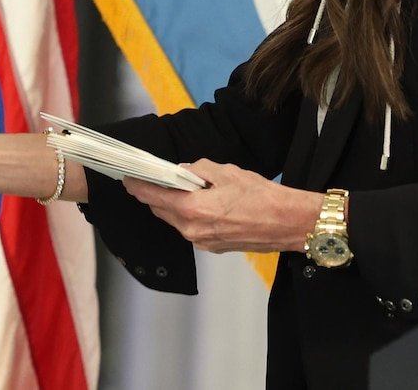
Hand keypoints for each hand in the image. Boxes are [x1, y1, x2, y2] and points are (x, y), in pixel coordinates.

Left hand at [121, 160, 322, 253]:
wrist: (289, 223)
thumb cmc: (261, 197)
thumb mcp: (226, 172)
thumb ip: (198, 170)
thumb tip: (183, 172)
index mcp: (193, 209)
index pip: (154, 197)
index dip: (138, 187)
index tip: (127, 179)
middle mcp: (193, 230)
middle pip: (162, 211)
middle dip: (155, 195)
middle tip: (153, 179)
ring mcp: (203, 242)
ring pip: (176, 221)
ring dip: (173, 206)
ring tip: (179, 189)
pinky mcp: (214, 247)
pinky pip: (191, 229)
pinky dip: (189, 216)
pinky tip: (199, 203)